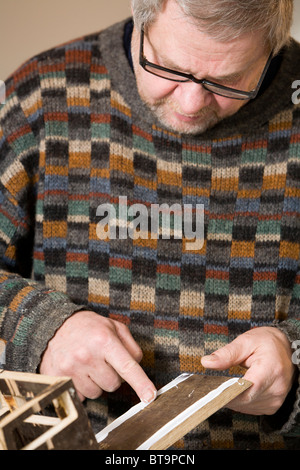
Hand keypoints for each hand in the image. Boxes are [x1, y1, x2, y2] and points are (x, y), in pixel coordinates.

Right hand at [39, 311, 156, 402]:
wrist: (56, 325)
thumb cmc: (89, 327)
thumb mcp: (114, 327)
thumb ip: (131, 346)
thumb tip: (137, 367)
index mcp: (104, 340)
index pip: (127, 367)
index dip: (141, 383)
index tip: (149, 396)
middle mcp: (87, 355)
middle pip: (113, 384)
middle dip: (112, 376)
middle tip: (102, 361)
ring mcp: (71, 368)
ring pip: (97, 393)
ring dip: (96, 383)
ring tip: (88, 365)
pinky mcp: (59, 377)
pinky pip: (80, 395)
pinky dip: (81, 387)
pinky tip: (78, 372)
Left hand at [201, 327, 295, 414]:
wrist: (285, 348)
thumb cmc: (266, 342)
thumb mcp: (246, 341)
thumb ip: (227, 353)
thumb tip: (207, 362)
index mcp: (271, 369)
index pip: (247, 389)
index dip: (228, 393)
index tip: (211, 391)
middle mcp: (277, 388)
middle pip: (245, 400)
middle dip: (226, 395)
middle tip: (211, 387)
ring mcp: (276, 398)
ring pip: (246, 406)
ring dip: (233, 399)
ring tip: (224, 386)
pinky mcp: (273, 405)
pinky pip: (252, 407)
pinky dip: (241, 401)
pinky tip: (237, 390)